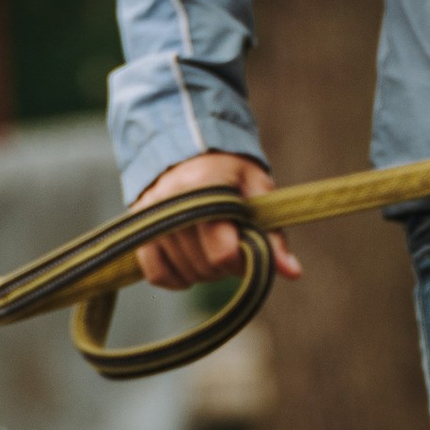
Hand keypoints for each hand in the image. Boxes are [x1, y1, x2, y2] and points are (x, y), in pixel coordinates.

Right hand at [128, 152, 303, 292]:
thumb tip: (293, 273)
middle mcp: (171, 201)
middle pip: (205, 266)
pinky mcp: (137, 227)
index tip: (249, 244)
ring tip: (213, 246)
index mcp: (205, 187)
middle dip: (226, 266)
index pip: (223, 252)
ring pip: (183, 272)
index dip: (242, 258)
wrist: (190, 151)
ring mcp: (150, 214)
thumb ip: (273, 234)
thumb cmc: (232, 173)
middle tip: (233, 243)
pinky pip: (155, 273)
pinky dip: (175, 277)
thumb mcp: (259, 191)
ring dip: (203, 271)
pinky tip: (190, 264)